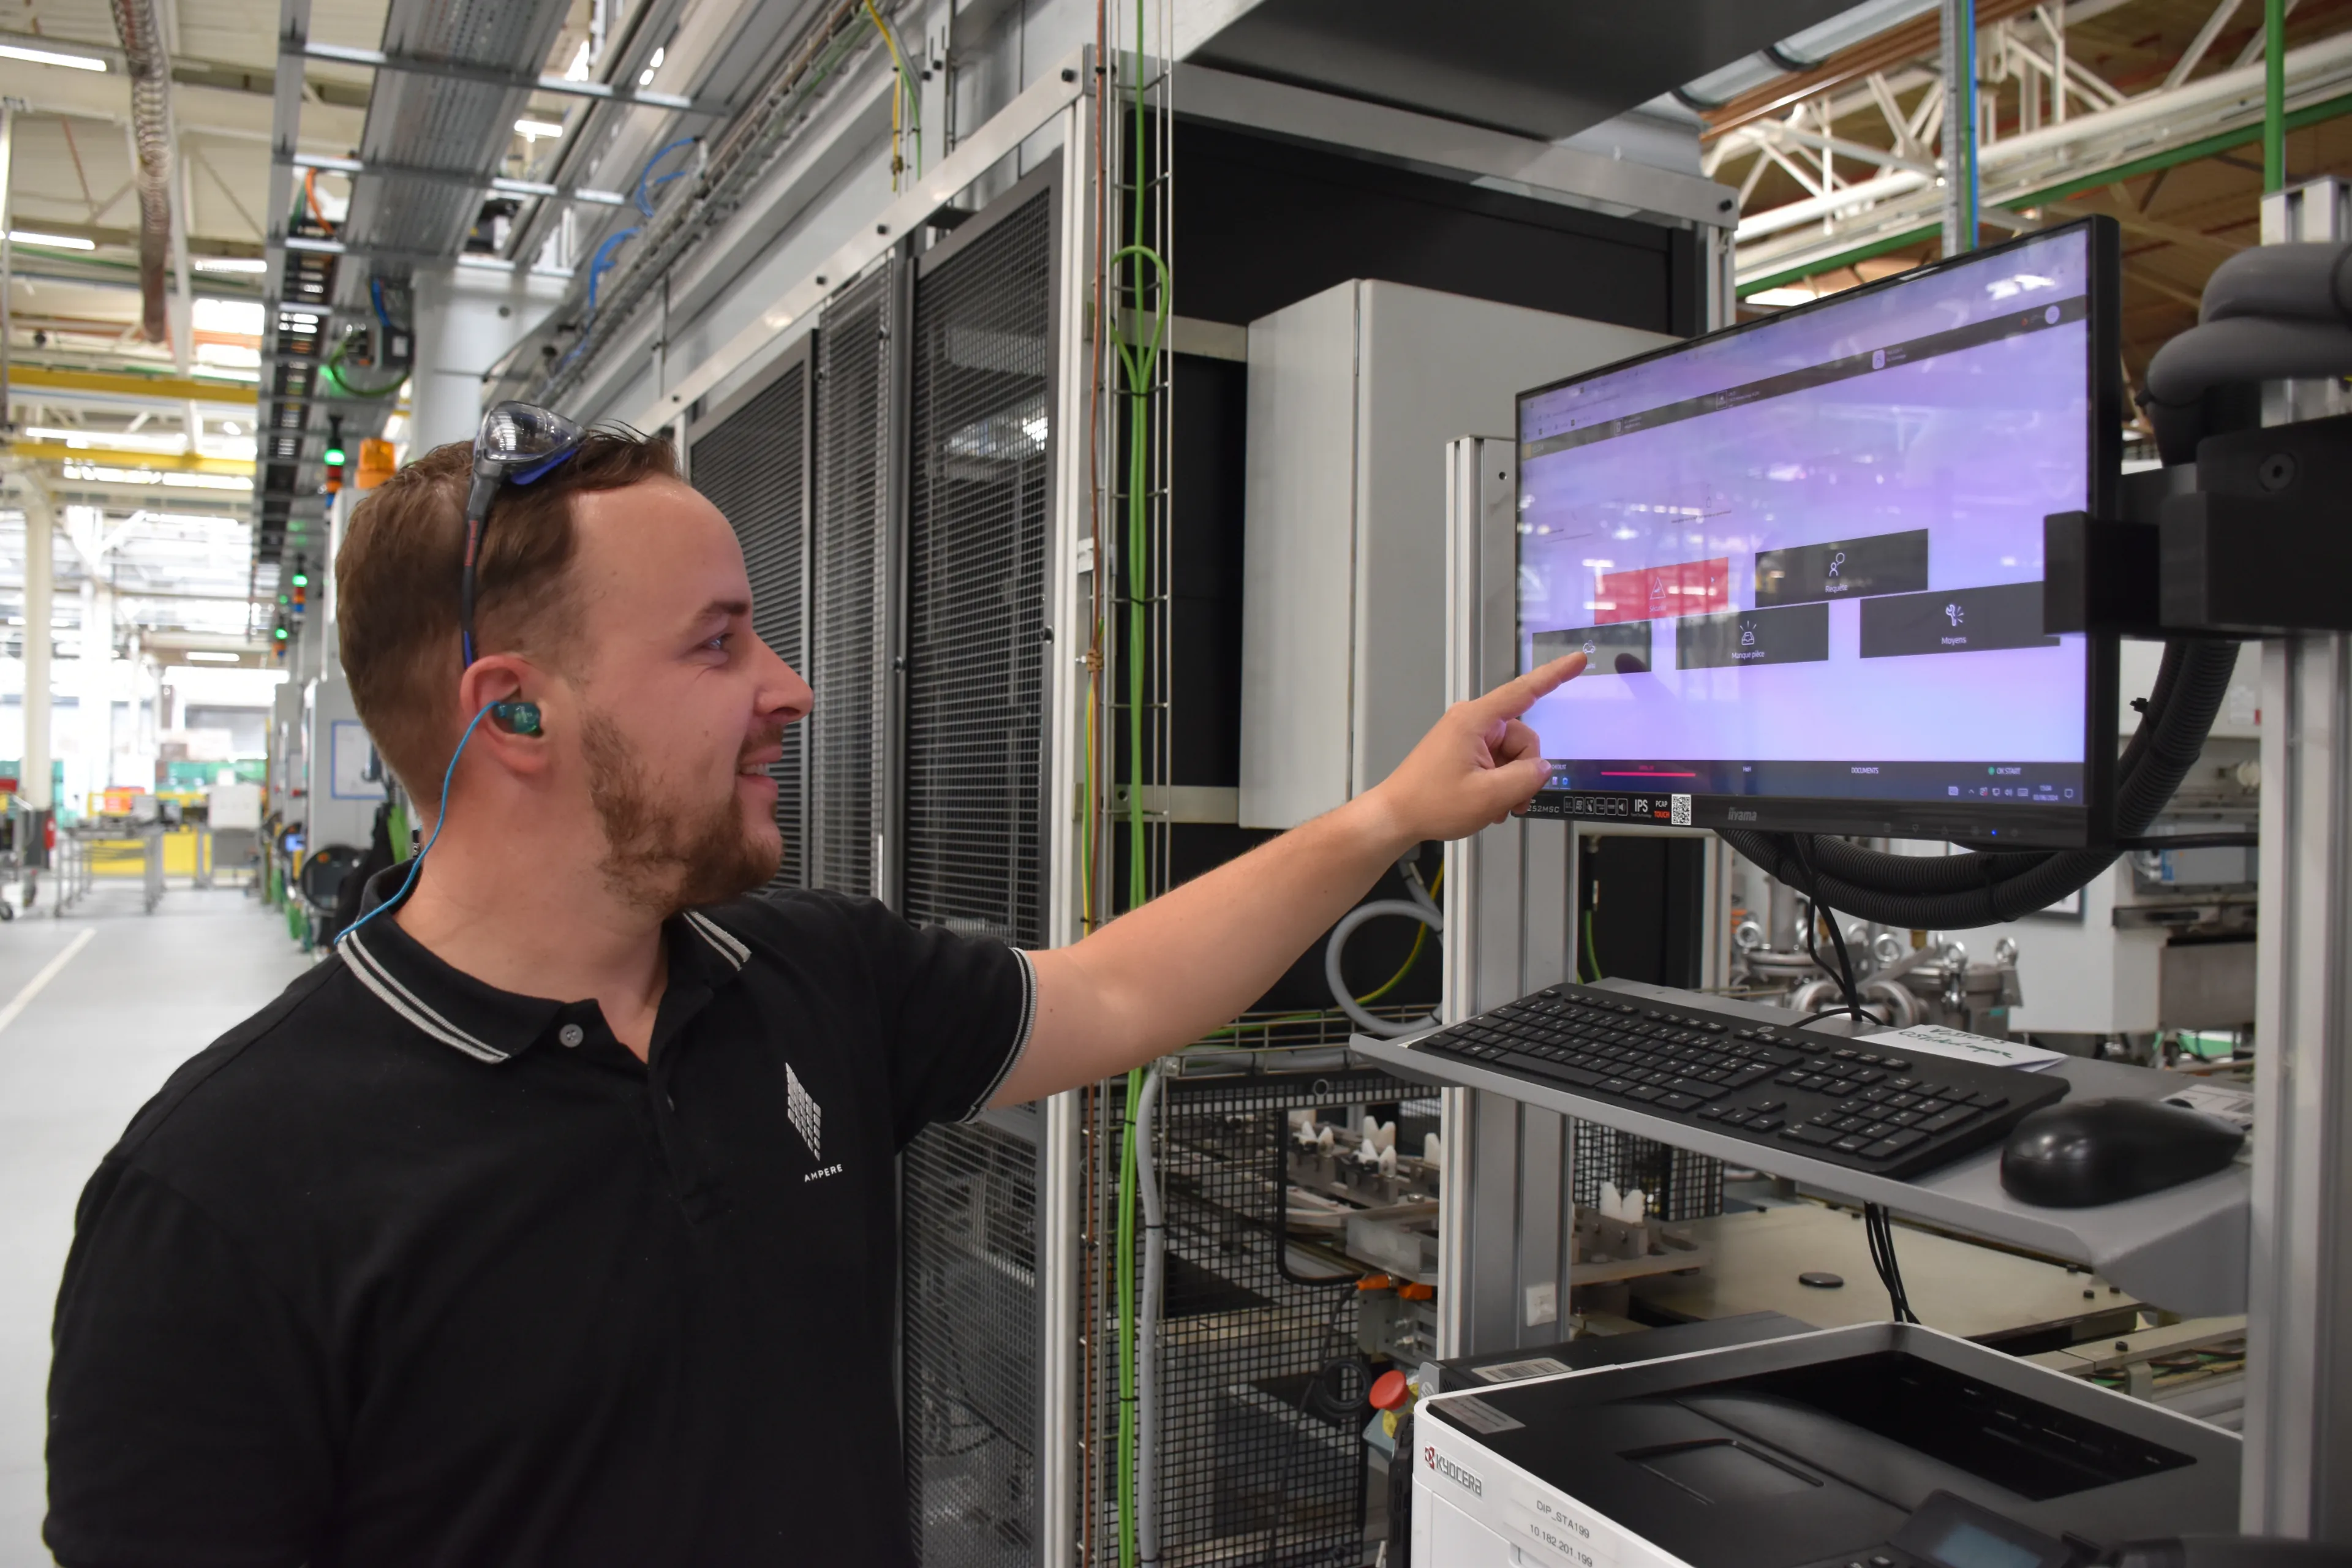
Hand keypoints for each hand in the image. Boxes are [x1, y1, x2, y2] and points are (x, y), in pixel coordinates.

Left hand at [1360, 653, 1584, 846]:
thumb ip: (1526, 779)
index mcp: (1476, 720)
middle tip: (1512, 803)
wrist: (1396, 816)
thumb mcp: (1489, 796)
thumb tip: (1543, 768)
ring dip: (1511, 784)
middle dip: (1525, 773)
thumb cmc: (1431, 803)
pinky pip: (1497, 763)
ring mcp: (1468, 736)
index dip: (1555, 674)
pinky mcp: (1464, 751)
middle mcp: (1473, 722)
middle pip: (1523, 739)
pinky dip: (1499, 784)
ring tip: (1493, 807)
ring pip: (1513, 755)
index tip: (1578, 658)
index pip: (1524, 691)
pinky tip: (1487, 804)